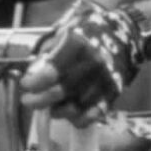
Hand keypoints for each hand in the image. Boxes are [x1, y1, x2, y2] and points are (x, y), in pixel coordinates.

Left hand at [22, 0, 150, 121]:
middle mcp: (92, 63)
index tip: (26, 85)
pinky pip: (92, 115)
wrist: (125, 33)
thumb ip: (48, 53)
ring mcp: (104, 80)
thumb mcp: (65, 32)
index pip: (50, 71)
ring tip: (50, 106)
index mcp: (78, 45)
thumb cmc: (89, 31)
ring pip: (74, 108)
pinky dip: (77, 119)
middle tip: (28, 101)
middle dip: (39, 100)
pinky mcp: (113, 93)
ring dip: (57, 110)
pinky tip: (69, 113)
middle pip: (59, 91)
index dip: (34, 82)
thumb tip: (33, 75)